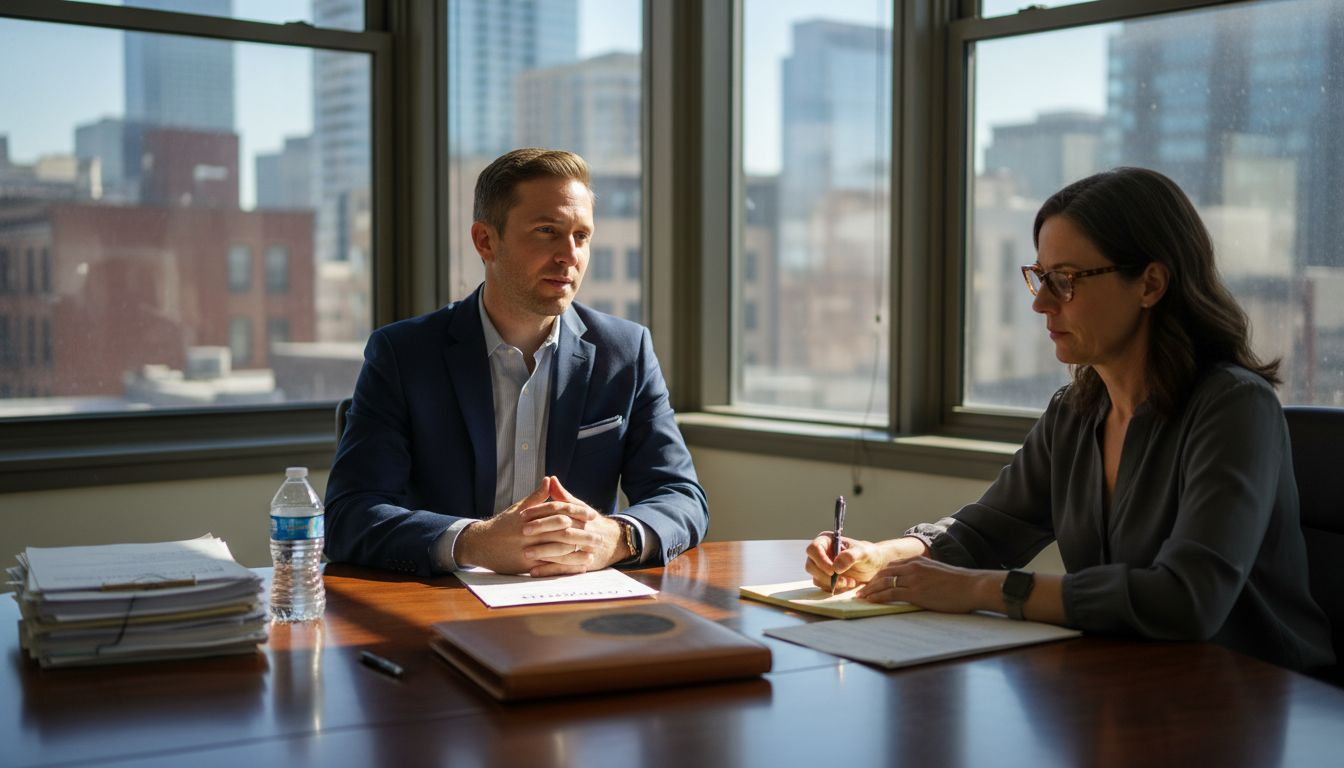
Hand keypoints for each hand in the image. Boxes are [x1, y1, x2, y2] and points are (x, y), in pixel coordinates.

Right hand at [456, 477, 598, 575]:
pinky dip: (566, 567)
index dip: (577, 511)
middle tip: (599, 537)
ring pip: (558, 550)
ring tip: (593, 554)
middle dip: (583, 534)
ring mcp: (528, 548)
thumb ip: (536, 496)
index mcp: (530, 515)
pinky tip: (579, 568)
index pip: (559, 510)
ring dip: (578, 553)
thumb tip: (550, 480)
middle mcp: (530, 531)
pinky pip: (550, 566)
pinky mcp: (525, 565)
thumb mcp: (518, 508)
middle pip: (562, 531)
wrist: (480, 544)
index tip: (592, 514)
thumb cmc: (502, 525)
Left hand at [522, 477, 626, 574]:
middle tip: (523, 532)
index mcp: (580, 514)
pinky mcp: (584, 563)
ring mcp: (585, 547)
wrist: (614, 541)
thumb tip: (550, 479)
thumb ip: (563, 496)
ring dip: (544, 552)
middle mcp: (584, 529)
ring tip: (525, 554)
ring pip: (563, 549)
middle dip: (542, 529)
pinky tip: (534, 571)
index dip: (540, 510)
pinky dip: (549, 571)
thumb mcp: (579, 507)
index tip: (522, 514)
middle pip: (562, 528)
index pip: (559, 508)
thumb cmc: (590, 522)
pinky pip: (565, 568)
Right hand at [804, 533, 887, 591]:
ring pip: (816, 578)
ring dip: (832, 584)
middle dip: (826, 576)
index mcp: (826, 541)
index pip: (813, 549)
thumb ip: (850, 556)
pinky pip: (823, 586)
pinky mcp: (825, 578)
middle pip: (811, 566)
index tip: (832, 570)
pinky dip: (835, 588)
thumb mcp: (863, 553)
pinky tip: (847, 584)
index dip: (820, 560)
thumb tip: (835, 566)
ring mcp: (821, 566)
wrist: (873, 566)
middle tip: (844, 580)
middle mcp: (821, 553)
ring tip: (850, 582)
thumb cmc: (868, 554)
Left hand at [856, 557, 995, 613]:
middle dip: (871, 583)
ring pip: (884, 583)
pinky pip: (891, 594)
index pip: (891, 566)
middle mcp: (913, 567)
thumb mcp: (937, 572)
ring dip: (870, 590)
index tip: (871, 582)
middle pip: (884, 573)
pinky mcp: (916, 592)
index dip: (879, 575)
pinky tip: (871, 601)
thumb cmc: (958, 583)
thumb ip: (923, 575)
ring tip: (861, 597)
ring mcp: (913, 579)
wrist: (971, 586)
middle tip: (861, 591)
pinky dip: (878, 597)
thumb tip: (915, 585)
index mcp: (918, 561)